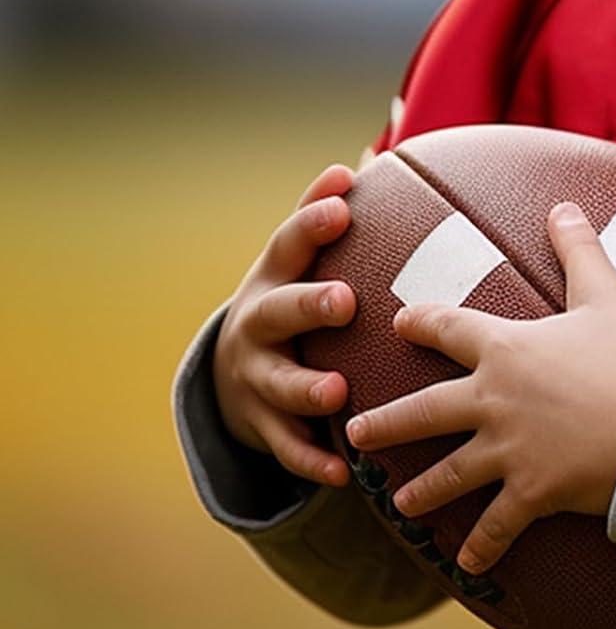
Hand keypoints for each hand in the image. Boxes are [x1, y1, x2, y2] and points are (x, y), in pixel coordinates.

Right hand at [211, 162, 359, 484]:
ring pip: (278, 384)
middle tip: (345, 301)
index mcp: (274, 276)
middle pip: (279, 312)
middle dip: (309, 306)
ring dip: (306, 389)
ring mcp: (255, 377)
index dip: (312, 223)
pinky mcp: (262, 424)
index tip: (343, 207)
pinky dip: (312, 459)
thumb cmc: (292, 295)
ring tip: (337, 392)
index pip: (290, 243)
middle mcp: (259, 324)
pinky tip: (342, 470)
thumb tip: (367, 157)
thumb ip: (325, 212)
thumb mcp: (298, 257)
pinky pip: (287, 446)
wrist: (235, 370)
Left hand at [345, 201, 615, 574]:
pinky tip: (467, 566)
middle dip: (387, 424)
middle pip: (425, 411)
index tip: (400, 322)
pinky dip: (481, 550)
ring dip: (421, 491)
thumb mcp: (607, 293)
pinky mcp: (532, 494)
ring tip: (398, 504)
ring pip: (449, 474)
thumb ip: (579, 248)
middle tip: (356, 433)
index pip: (449, 328)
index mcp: (506, 347)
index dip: (421, 322)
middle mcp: (494, 400)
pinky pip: (497, 527)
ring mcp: (509, 451)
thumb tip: (563, 204)